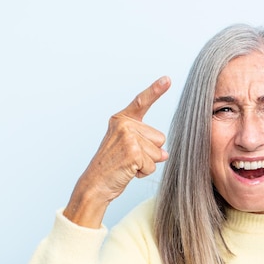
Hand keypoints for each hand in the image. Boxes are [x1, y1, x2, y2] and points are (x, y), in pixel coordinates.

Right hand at [63, 76, 170, 227]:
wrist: (95, 184)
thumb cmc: (114, 166)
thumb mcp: (130, 148)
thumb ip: (149, 144)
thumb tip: (164, 154)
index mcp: (122, 119)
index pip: (142, 102)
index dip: (156, 90)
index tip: (168, 78)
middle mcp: (124, 124)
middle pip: (160, 138)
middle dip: (150, 153)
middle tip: (128, 158)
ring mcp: (127, 137)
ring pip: (158, 153)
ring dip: (147, 164)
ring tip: (127, 165)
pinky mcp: (132, 152)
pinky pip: (152, 165)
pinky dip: (144, 172)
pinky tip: (128, 171)